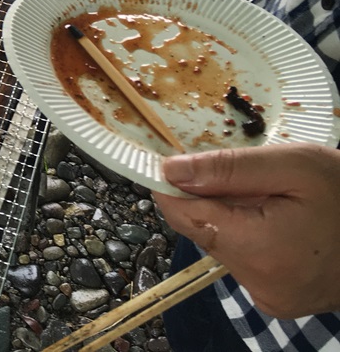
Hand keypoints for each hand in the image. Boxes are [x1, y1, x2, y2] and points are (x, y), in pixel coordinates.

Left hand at [154, 143, 339, 318]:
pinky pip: (242, 260)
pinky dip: (249, 236)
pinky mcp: (276, 301)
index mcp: (259, 249)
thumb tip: (170, 171)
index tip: (170, 161)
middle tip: (249, 179)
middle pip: (200, 229)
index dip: (172, 186)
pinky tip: (278, 222)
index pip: (183, 216)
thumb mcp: (293, 165)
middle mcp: (258, 283)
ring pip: (219, 243)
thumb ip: (227, 169)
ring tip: (271, 200)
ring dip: (232, 217)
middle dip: (211, 198)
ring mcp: (268, 298)